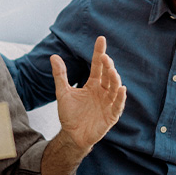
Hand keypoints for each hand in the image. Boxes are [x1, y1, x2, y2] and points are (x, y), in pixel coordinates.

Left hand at [51, 36, 126, 150]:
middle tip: (105, 57)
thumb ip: (60, 75)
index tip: (101, 39)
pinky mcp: (111, 115)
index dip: (99, 52)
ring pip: (114, 87)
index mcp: (92, 84)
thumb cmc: (69, 114)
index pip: (97, 65)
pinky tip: (121, 89)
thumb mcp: (62, 93)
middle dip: (107, 66)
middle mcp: (102, 91)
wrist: (72, 135)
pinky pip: (118, 105)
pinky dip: (120, 97)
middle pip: (107, 75)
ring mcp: (108, 102)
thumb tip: (54, 56)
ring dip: (114, 78)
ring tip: (111, 70)